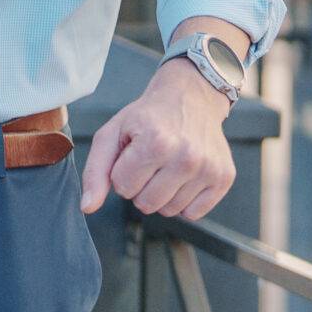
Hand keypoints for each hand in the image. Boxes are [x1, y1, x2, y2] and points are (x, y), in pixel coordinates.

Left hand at [81, 56, 235, 219]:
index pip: (122, 187)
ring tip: (165, 167)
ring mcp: (209, 168)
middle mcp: (187, 157)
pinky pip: (193, 214)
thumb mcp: (112, 134)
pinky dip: (183, 201)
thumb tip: (88, 207)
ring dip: (161, 194)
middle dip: (140, 186)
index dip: (121, 173)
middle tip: (148, 162)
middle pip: (146, 204)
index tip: (131, 155)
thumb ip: (95, 172)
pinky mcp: (224, 178)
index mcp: (156, 143)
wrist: (190, 98)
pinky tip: (183, 177)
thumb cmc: (147, 118)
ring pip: (169, 211)